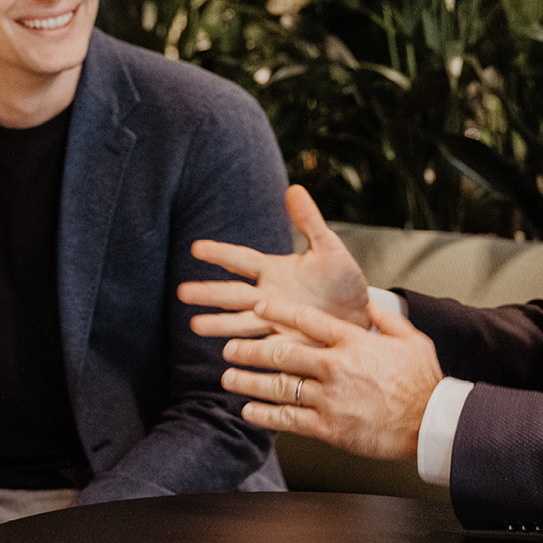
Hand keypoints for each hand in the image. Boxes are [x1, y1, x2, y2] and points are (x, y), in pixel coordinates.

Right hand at [182, 185, 370, 334]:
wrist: (359, 316)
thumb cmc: (342, 281)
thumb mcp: (328, 248)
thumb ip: (309, 222)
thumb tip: (294, 188)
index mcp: (274, 271)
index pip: (241, 260)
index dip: (220, 254)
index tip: (196, 248)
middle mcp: (268, 297)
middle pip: (234, 294)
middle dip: (209, 293)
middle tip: (182, 293)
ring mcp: (275, 322)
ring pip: (242, 323)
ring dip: (220, 325)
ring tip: (195, 325)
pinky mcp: (288, 345)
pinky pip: (266, 348)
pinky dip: (250, 351)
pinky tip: (231, 353)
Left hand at [219, 298, 442, 460]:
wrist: (431, 422)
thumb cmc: (423, 382)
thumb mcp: (410, 339)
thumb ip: (385, 319)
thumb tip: (370, 303)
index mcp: (353, 341)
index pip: (305, 320)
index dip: (277, 313)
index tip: (259, 309)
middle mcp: (336, 366)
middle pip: (282, 353)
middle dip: (250, 350)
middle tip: (230, 348)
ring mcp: (330, 397)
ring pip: (278, 386)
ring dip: (249, 381)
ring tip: (229, 378)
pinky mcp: (329, 426)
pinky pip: (289, 419)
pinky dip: (265, 415)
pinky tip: (249, 411)